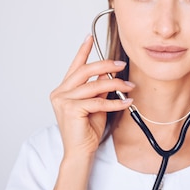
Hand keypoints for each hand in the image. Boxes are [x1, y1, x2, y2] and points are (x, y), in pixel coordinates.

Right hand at [50, 35, 133, 158]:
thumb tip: (108, 74)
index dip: (83, 50)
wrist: (80, 152)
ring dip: (116, 85)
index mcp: (64, 89)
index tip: (89, 37)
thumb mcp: (96, 104)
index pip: (75, 66)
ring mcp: (63, 100)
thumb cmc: (87, 130)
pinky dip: (114, 103)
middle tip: (122, 65)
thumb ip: (98, 89)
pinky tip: (126, 102)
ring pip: (94, 86)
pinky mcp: (70, 109)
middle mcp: (60, 92)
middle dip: (106, 65)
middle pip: (86, 71)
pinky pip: (98, 102)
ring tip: (129, 86)